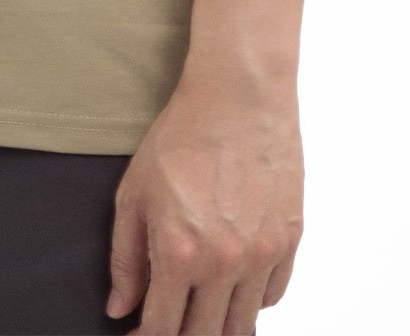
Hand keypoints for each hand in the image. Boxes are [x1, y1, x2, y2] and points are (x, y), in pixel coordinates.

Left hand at [107, 70, 303, 333]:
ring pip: (243, 327)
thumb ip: (125, 257)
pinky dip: (251, 301)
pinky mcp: (289, 241)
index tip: (139, 334)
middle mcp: (223, 263)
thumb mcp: (134, 192)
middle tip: (170, 322)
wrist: (238, 97)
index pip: (162, 329)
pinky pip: (271, 297)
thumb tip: (120, 308)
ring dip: (219, 326)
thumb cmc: (182, 136)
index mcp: (178, 252)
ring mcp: (261, 255)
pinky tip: (232, 285)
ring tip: (201, 310)